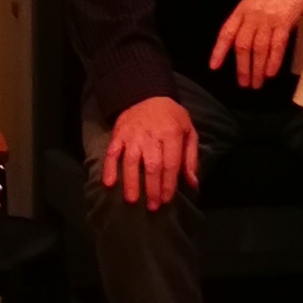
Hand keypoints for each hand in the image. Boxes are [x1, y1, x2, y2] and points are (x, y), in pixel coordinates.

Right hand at [101, 95, 198, 210]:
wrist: (147, 95)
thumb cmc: (171, 118)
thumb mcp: (188, 132)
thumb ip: (190, 158)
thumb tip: (193, 184)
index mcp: (171, 134)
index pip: (170, 164)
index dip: (168, 184)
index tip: (167, 200)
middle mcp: (151, 135)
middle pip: (151, 165)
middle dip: (152, 188)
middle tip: (153, 207)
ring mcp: (132, 135)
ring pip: (131, 161)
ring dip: (131, 182)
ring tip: (132, 200)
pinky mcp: (118, 134)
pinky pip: (111, 152)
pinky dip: (109, 168)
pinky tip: (108, 183)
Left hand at [210, 0, 302, 90]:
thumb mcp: (251, 4)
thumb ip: (244, 22)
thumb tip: (240, 47)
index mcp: (241, 11)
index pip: (226, 33)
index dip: (219, 51)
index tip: (214, 67)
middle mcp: (252, 17)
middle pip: (243, 45)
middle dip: (242, 67)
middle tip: (243, 84)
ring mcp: (268, 20)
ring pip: (259, 48)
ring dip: (257, 68)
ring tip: (256, 83)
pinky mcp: (284, 23)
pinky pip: (277, 45)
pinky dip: (273, 60)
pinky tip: (270, 73)